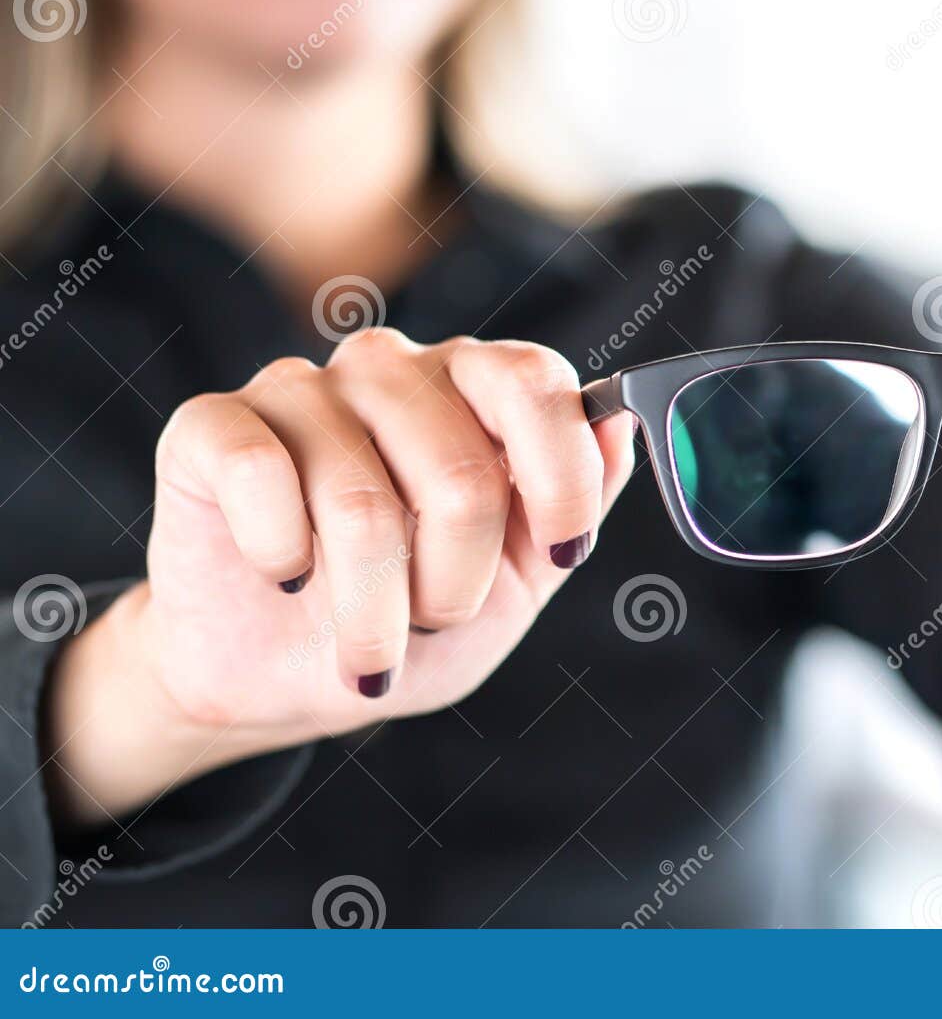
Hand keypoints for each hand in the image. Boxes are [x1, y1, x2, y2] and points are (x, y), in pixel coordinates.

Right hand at [49, 331, 634, 823]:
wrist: (285, 678)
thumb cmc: (413, 619)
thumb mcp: (519, 579)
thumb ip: (578, 501)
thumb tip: (623, 421)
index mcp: (475, 387)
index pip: (537, 383)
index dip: (561, 480)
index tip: (559, 557)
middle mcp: (392, 368)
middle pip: (460, 470)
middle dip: (457, 583)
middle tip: (433, 618)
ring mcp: (300, 388)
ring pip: (361, 501)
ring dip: (371, 606)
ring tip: (366, 631)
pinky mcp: (212, 425)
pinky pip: (262, 478)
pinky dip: (281, 559)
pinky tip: (282, 574)